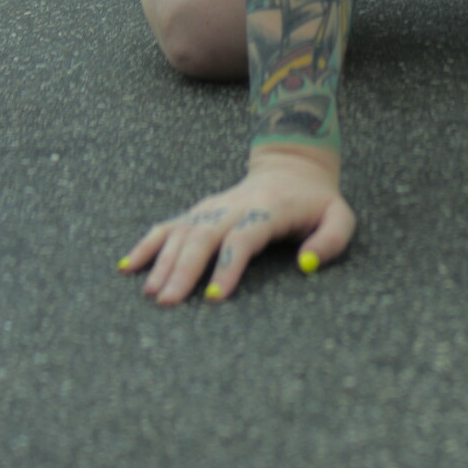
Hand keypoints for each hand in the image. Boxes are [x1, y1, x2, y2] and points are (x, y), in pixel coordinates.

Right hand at [118, 150, 354, 306]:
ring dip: (162, 261)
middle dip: (184, 268)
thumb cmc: (316, 202)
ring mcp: (213, 207)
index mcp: (268, 209)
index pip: (244, 237)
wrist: (291, 165)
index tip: (215, 297)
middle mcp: (234, 206)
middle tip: (169, 302)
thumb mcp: (340, 216)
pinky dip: (147, 244)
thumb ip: (331, 240)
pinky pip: (168, 226)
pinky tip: (127, 266)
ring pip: (181, 231)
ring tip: (150, 292)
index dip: (229, 266)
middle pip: (204, 235)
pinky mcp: (200, 211)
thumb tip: (306, 265)